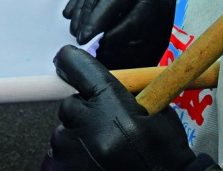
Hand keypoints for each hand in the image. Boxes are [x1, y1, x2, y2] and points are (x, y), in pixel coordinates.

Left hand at [41, 45, 195, 170]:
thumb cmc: (165, 154)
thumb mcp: (156, 113)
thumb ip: (124, 95)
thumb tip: (96, 85)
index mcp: (112, 104)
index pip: (77, 67)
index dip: (69, 62)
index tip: (64, 62)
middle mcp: (88, 125)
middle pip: (69, 105)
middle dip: (83, 114)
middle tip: (105, 129)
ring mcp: (73, 153)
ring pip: (63, 134)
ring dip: (78, 140)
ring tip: (104, 153)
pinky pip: (57, 159)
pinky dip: (72, 160)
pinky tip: (94, 165)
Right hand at [63, 0, 176, 68]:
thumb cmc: (159, 8)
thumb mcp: (149, 19)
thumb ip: (126, 29)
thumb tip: (103, 42)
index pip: (107, 3)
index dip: (95, 21)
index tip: (87, 39)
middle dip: (85, 21)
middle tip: (80, 40)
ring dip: (78, 14)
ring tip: (75, 32)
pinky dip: (75, 3)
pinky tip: (67, 15)